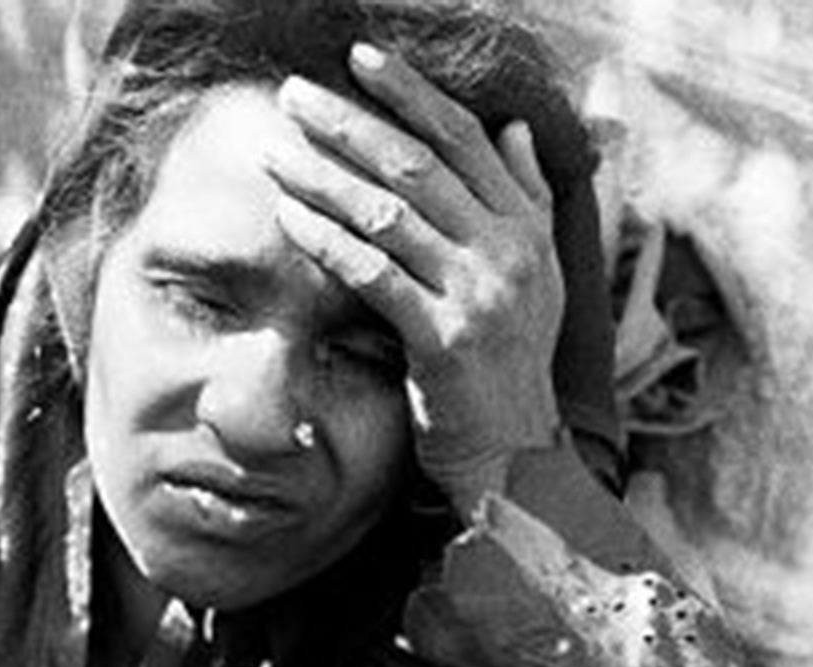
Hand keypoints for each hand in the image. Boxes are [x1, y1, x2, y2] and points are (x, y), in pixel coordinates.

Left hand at [265, 43, 565, 511]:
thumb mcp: (536, 282)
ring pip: (390, 213)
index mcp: (526, 229)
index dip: (411, 92)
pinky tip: (290, 218)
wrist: (517, 462)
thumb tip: (515, 128)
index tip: (361, 59)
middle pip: (418, 164)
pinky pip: (375, 276)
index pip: (465, 137)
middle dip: (350, 123)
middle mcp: (508, 251)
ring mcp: (479, 295)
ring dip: (324, 177)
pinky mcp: (444, 340)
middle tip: (294, 96)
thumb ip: (527, 202)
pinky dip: (329, 242)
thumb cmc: (508, 376)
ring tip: (276, 152)